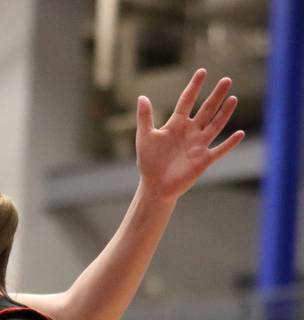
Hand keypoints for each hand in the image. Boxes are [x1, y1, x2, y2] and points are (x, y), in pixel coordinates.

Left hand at [136, 68, 244, 201]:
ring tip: (233, 98)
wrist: (154, 185)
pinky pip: (220, 149)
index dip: (194, 87)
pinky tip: (240, 133)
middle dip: (216, 95)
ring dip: (225, 113)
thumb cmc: (148, 161)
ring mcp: (199, 145)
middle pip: (206, 110)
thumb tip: (142, 96)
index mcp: (176, 124)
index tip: (202, 72)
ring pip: (215, 125)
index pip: (187, 101)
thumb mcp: (145, 137)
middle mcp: (190, 132)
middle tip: (226, 79)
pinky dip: (229, 143)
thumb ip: (145, 117)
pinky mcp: (204, 160)